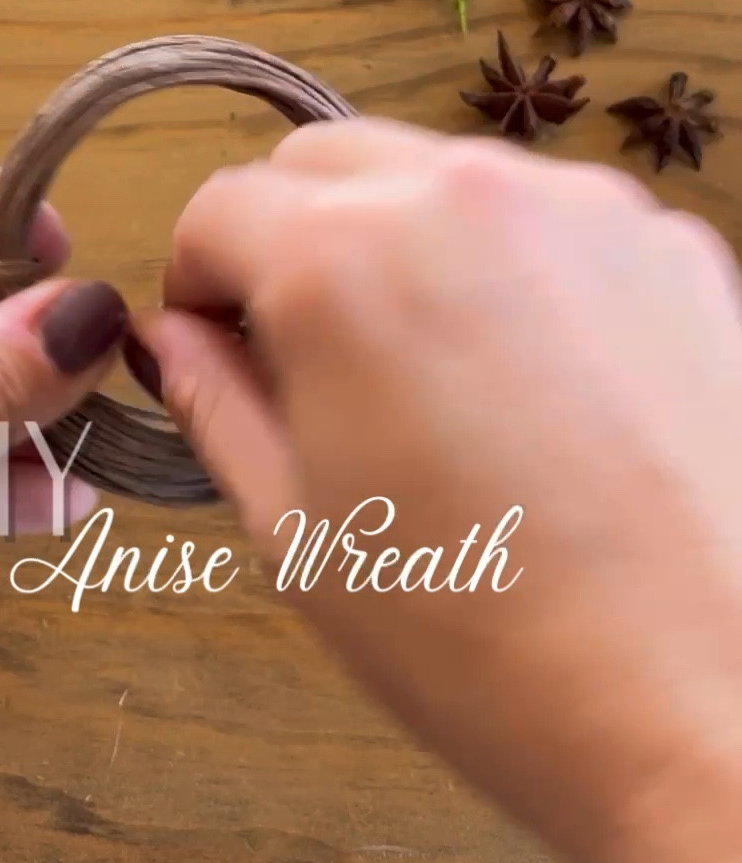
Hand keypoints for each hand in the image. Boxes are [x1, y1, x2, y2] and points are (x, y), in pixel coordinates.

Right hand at [137, 122, 741, 862]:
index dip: (197, 279)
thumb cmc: (488, 639)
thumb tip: (174, 336)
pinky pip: (549, 217)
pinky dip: (515, 267)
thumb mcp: (300, 530)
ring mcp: (580, 206)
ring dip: (406, 241)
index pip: (219, 204)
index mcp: (343, 261)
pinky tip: (540, 382)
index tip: (217, 341)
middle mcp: (460, 194)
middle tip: (311, 351)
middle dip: (291, 236)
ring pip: (441, 175)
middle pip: (324, 159)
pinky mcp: (666, 240)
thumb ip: (215, 403)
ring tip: (439, 377)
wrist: (710, 703)